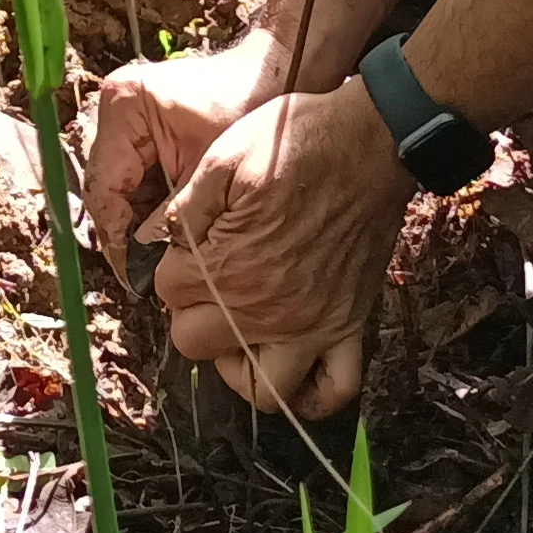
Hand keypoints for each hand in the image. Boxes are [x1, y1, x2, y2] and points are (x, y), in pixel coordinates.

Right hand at [83, 25, 277, 257]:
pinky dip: (151, 207)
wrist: (277, 74)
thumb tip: (146, 265)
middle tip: (149, 274)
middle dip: (128, 233)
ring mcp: (126, 121)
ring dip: (138, 223)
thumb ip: (172, 217)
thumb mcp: (209, 171)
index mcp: (123, 107)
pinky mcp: (141, 132)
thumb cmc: (248, 109)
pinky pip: (136, 180)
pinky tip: (171, 232)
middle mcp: (113, 110)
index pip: (103, 189)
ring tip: (162, 259)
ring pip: (118, 190)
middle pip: (106, 191)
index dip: (117, 238)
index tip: (136, 275)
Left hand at [149, 84, 411, 417]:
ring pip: (259, 388)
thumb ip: (184, 209)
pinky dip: (314, 391)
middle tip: (210, 277)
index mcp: (227, 266)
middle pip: (194, 343)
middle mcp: (266, 309)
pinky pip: (334, 388)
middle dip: (192, 311)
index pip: (167, 291)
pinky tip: (295, 361)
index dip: (172, 263)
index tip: (192, 242)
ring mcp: (312, 324)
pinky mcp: (350, 324)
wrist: (373, 140)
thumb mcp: (223, 157)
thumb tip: (158, 243)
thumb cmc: (297, 141)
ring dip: (239, 364)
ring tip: (240, 327)